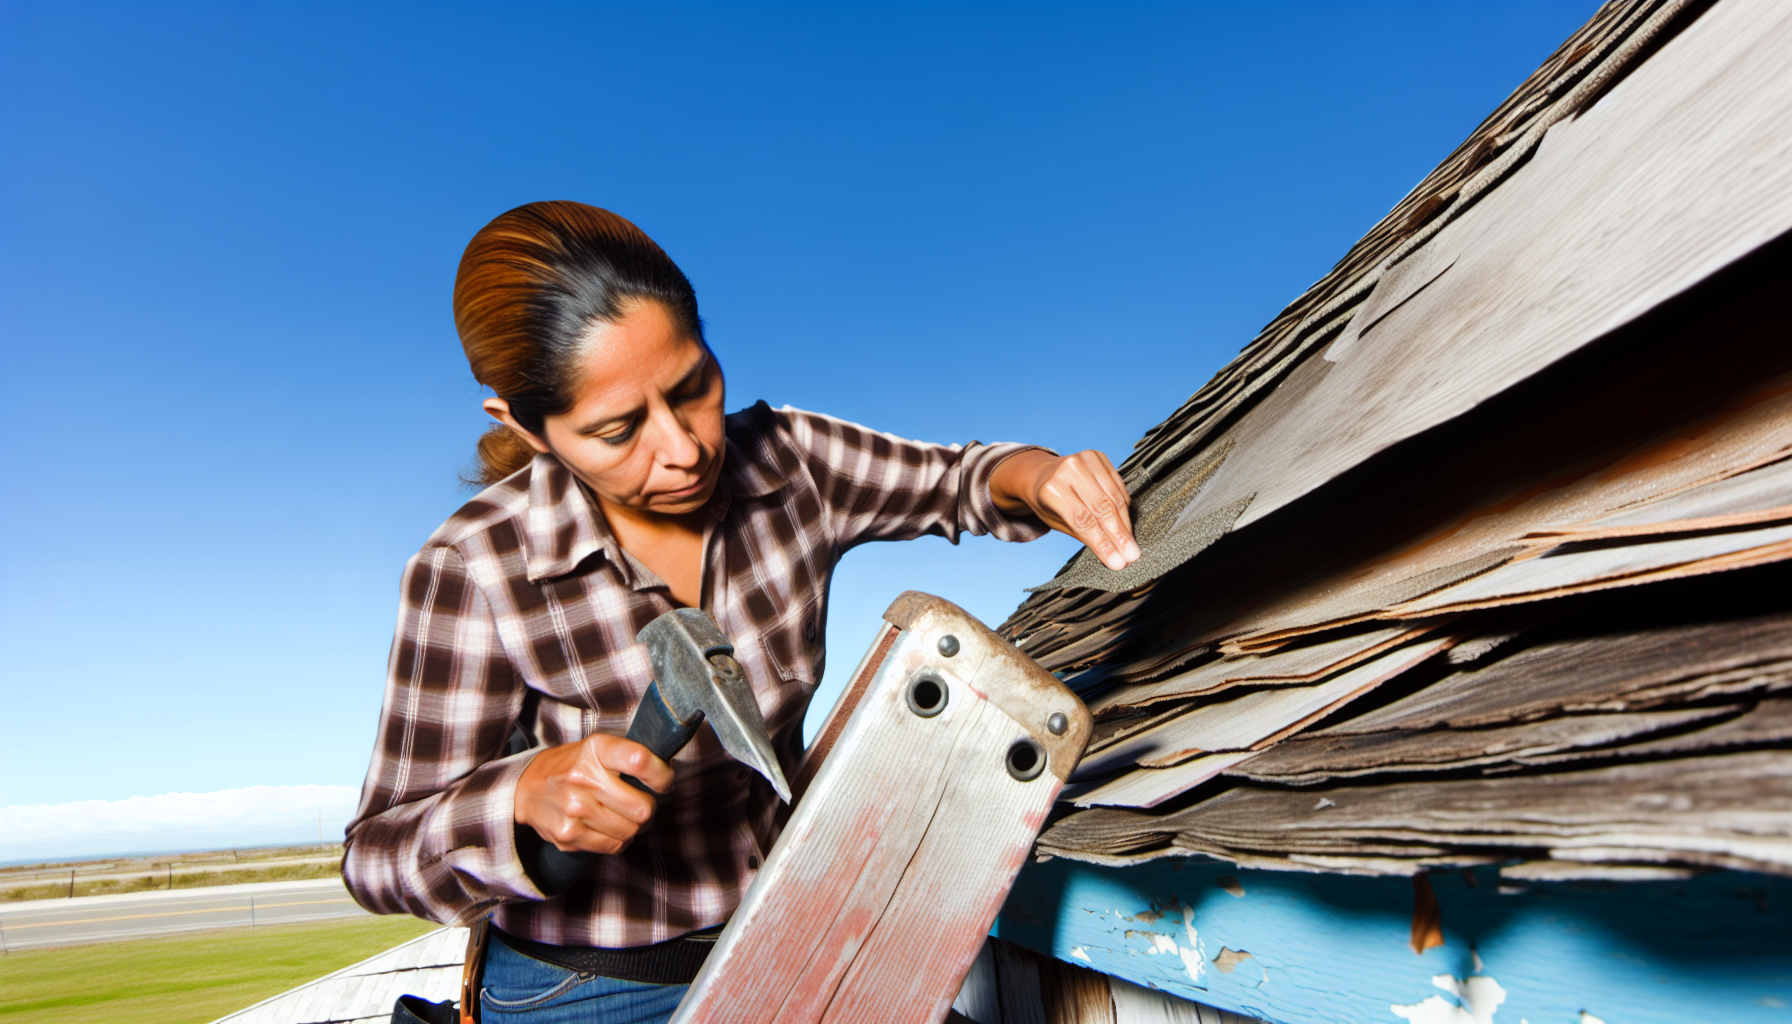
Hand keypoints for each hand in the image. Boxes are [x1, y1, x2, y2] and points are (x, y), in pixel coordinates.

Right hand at [514, 734, 674, 854]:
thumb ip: (629, 756)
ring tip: (621, 814)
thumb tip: (665, 775)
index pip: (641, 761)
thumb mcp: (596, 747)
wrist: (525, 789)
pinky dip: (618, 839)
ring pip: (631, 830)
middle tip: (640, 802)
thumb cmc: (570, 766)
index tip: (664, 781)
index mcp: (595, 750)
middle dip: (649, 807)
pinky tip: (608, 826)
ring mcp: (575, 810)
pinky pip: (614, 846)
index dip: (662, 776)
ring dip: (634, 826)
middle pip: (643, 807)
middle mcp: (584, 779)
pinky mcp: (569, 835)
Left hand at [994, 450, 1140, 570]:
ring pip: (1113, 496)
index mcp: (1051, 490)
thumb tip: (1115, 557)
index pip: (1083, 521)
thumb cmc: (1049, 503)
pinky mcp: (1096, 456)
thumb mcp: (1058, 522)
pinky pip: (1117, 484)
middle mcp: (1067, 470)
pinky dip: (1124, 505)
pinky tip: (1126, 521)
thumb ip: (1085, 536)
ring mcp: (1083, 459)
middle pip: (1101, 508)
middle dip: (1119, 535)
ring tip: (1132, 544)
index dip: (1103, 543)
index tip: (1118, 562)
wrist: (1040, 474)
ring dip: (1125, 523)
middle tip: (1132, 555)